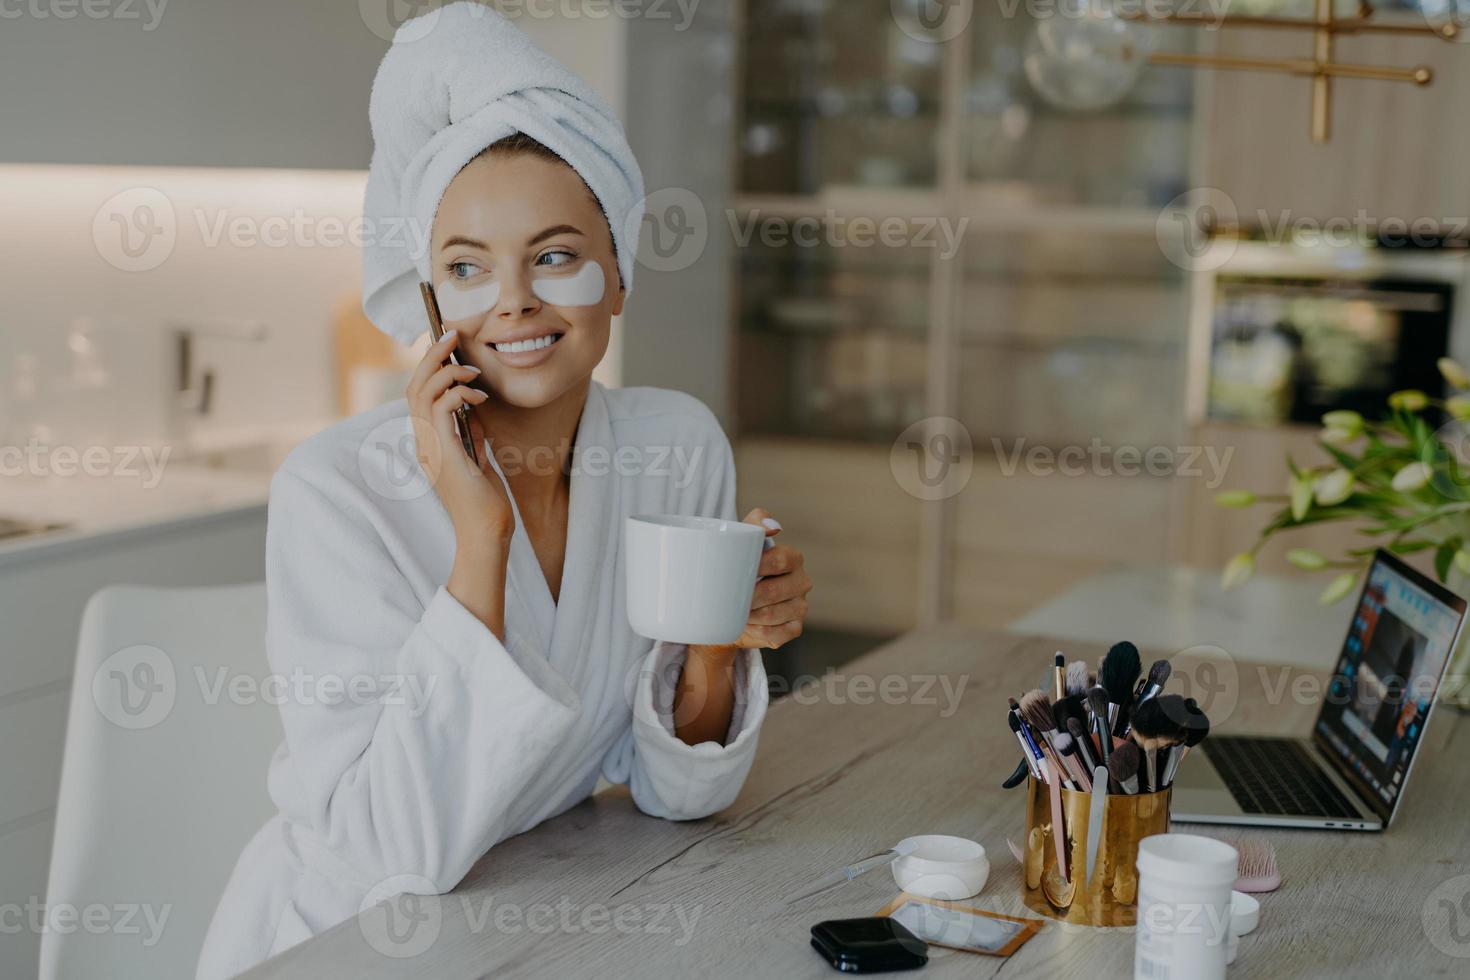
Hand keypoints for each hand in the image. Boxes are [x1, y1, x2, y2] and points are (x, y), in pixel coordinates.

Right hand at [405, 330, 512, 538]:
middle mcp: (423, 442)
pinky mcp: (444, 453)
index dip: (429, 367)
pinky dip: (458, 393)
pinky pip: (441, 408)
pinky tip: (478, 395)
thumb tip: (472, 407)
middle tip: (453, 334)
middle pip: (414, 386)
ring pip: (422, 392)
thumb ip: (470, 432)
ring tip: (471, 368)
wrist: (486, 532)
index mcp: (429, 443)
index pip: (418, 395)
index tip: (448, 347)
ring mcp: (430, 448)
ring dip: (447, 371)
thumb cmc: (485, 501)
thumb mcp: (477, 457)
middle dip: (432, 356)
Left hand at [728, 508, 811, 650]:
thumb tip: (774, 526)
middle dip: (748, 597)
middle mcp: (802, 582)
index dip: (757, 567)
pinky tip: (745, 625)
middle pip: (774, 591)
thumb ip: (755, 523)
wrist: (731, 606)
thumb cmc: (739, 568)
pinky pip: (774, 634)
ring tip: (733, 611)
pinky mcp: (794, 628)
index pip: (780, 560)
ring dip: (749, 615)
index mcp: (794, 558)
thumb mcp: (742, 541)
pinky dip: (755, 631)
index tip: (735, 572)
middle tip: (726, 598)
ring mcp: (800, 607)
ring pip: (772, 615)